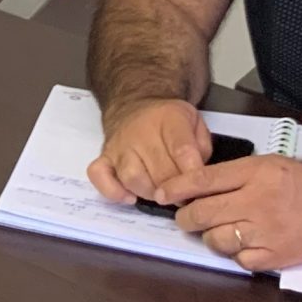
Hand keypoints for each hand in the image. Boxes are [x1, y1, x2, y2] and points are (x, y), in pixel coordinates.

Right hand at [89, 98, 211, 204]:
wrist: (135, 103)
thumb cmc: (169, 120)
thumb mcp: (195, 122)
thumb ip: (201, 147)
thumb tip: (197, 176)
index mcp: (169, 119)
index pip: (182, 150)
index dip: (192, 174)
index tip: (198, 188)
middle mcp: (141, 133)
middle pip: (160, 171)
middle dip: (175, 190)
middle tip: (184, 196)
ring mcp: (119, 146)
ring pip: (132, 178)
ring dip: (150, 193)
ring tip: (161, 195)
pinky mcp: (104, 157)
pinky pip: (99, 176)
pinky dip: (113, 191)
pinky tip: (130, 197)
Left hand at [162, 155, 301, 269]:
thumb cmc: (299, 182)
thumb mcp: (266, 164)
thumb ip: (231, 175)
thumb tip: (190, 187)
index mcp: (255, 173)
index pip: (204, 180)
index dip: (177, 188)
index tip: (161, 194)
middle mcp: (258, 202)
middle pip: (203, 214)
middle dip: (186, 217)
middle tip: (187, 217)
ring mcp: (266, 232)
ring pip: (216, 240)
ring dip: (211, 237)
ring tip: (220, 230)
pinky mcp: (275, 256)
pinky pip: (238, 260)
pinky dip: (236, 254)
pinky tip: (244, 243)